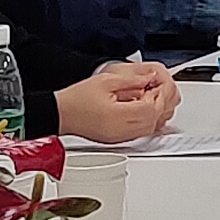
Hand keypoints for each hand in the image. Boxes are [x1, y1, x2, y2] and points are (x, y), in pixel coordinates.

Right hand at [57, 61, 179, 143]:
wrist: (61, 113)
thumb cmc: (77, 98)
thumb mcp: (106, 80)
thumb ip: (131, 80)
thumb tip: (149, 78)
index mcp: (118, 116)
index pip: (150, 110)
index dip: (156, 97)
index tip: (154, 86)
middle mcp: (120, 130)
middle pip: (152, 122)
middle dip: (158, 105)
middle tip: (154, 91)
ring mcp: (119, 138)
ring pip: (148, 130)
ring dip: (153, 115)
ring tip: (147, 99)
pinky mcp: (116, 140)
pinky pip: (139, 134)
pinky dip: (145, 122)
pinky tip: (140, 110)